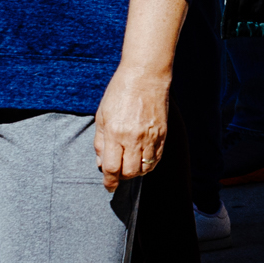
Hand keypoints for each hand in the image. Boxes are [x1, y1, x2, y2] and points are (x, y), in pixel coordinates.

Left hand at [94, 60, 171, 191]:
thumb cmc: (120, 91)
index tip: (108, 187)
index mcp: (116, 132)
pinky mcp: (163, 133)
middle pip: (129, 172)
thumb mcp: (102, 115)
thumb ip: (100, 142)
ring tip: (129, 165)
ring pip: (145, 168)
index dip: (109, 181)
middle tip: (117, 173)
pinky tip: (142, 159)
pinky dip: (149, 164)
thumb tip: (101, 163)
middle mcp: (134, 137)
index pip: (112, 168)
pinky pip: (157, 158)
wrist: (146, 75)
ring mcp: (151, 136)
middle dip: (122, 177)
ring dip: (136, 172)